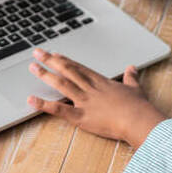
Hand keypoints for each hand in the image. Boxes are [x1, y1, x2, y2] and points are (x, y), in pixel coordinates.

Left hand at [26, 49, 166, 147]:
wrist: (139, 120)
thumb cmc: (139, 106)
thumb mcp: (135, 88)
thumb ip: (131, 77)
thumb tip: (132, 68)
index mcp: (101, 82)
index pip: (79, 68)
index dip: (65, 61)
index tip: (55, 54)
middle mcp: (90, 89)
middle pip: (67, 71)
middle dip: (51, 61)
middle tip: (37, 52)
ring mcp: (85, 101)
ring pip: (62, 84)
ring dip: (46, 75)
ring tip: (32, 67)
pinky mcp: (82, 117)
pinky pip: (60, 110)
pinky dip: (44, 105)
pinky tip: (31, 100)